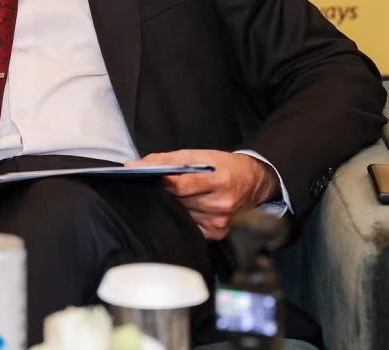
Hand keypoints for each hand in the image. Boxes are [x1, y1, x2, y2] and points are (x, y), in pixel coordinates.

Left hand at [130, 150, 276, 240]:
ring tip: (181, 196)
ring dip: (176, 206)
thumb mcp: (200, 155)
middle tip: (161, 186)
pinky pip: (190, 227)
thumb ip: (166, 160)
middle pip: (180, 201)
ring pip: (182, 215)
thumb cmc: (225, 166)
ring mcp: (220, 222)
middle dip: (167, 193)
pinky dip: (185, 217)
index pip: (182, 185)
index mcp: (219, 180)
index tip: (146, 179)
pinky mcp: (218, 234)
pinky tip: (190, 208)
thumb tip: (134, 166)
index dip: (162, 183)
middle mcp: (221, 204)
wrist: (254, 183)